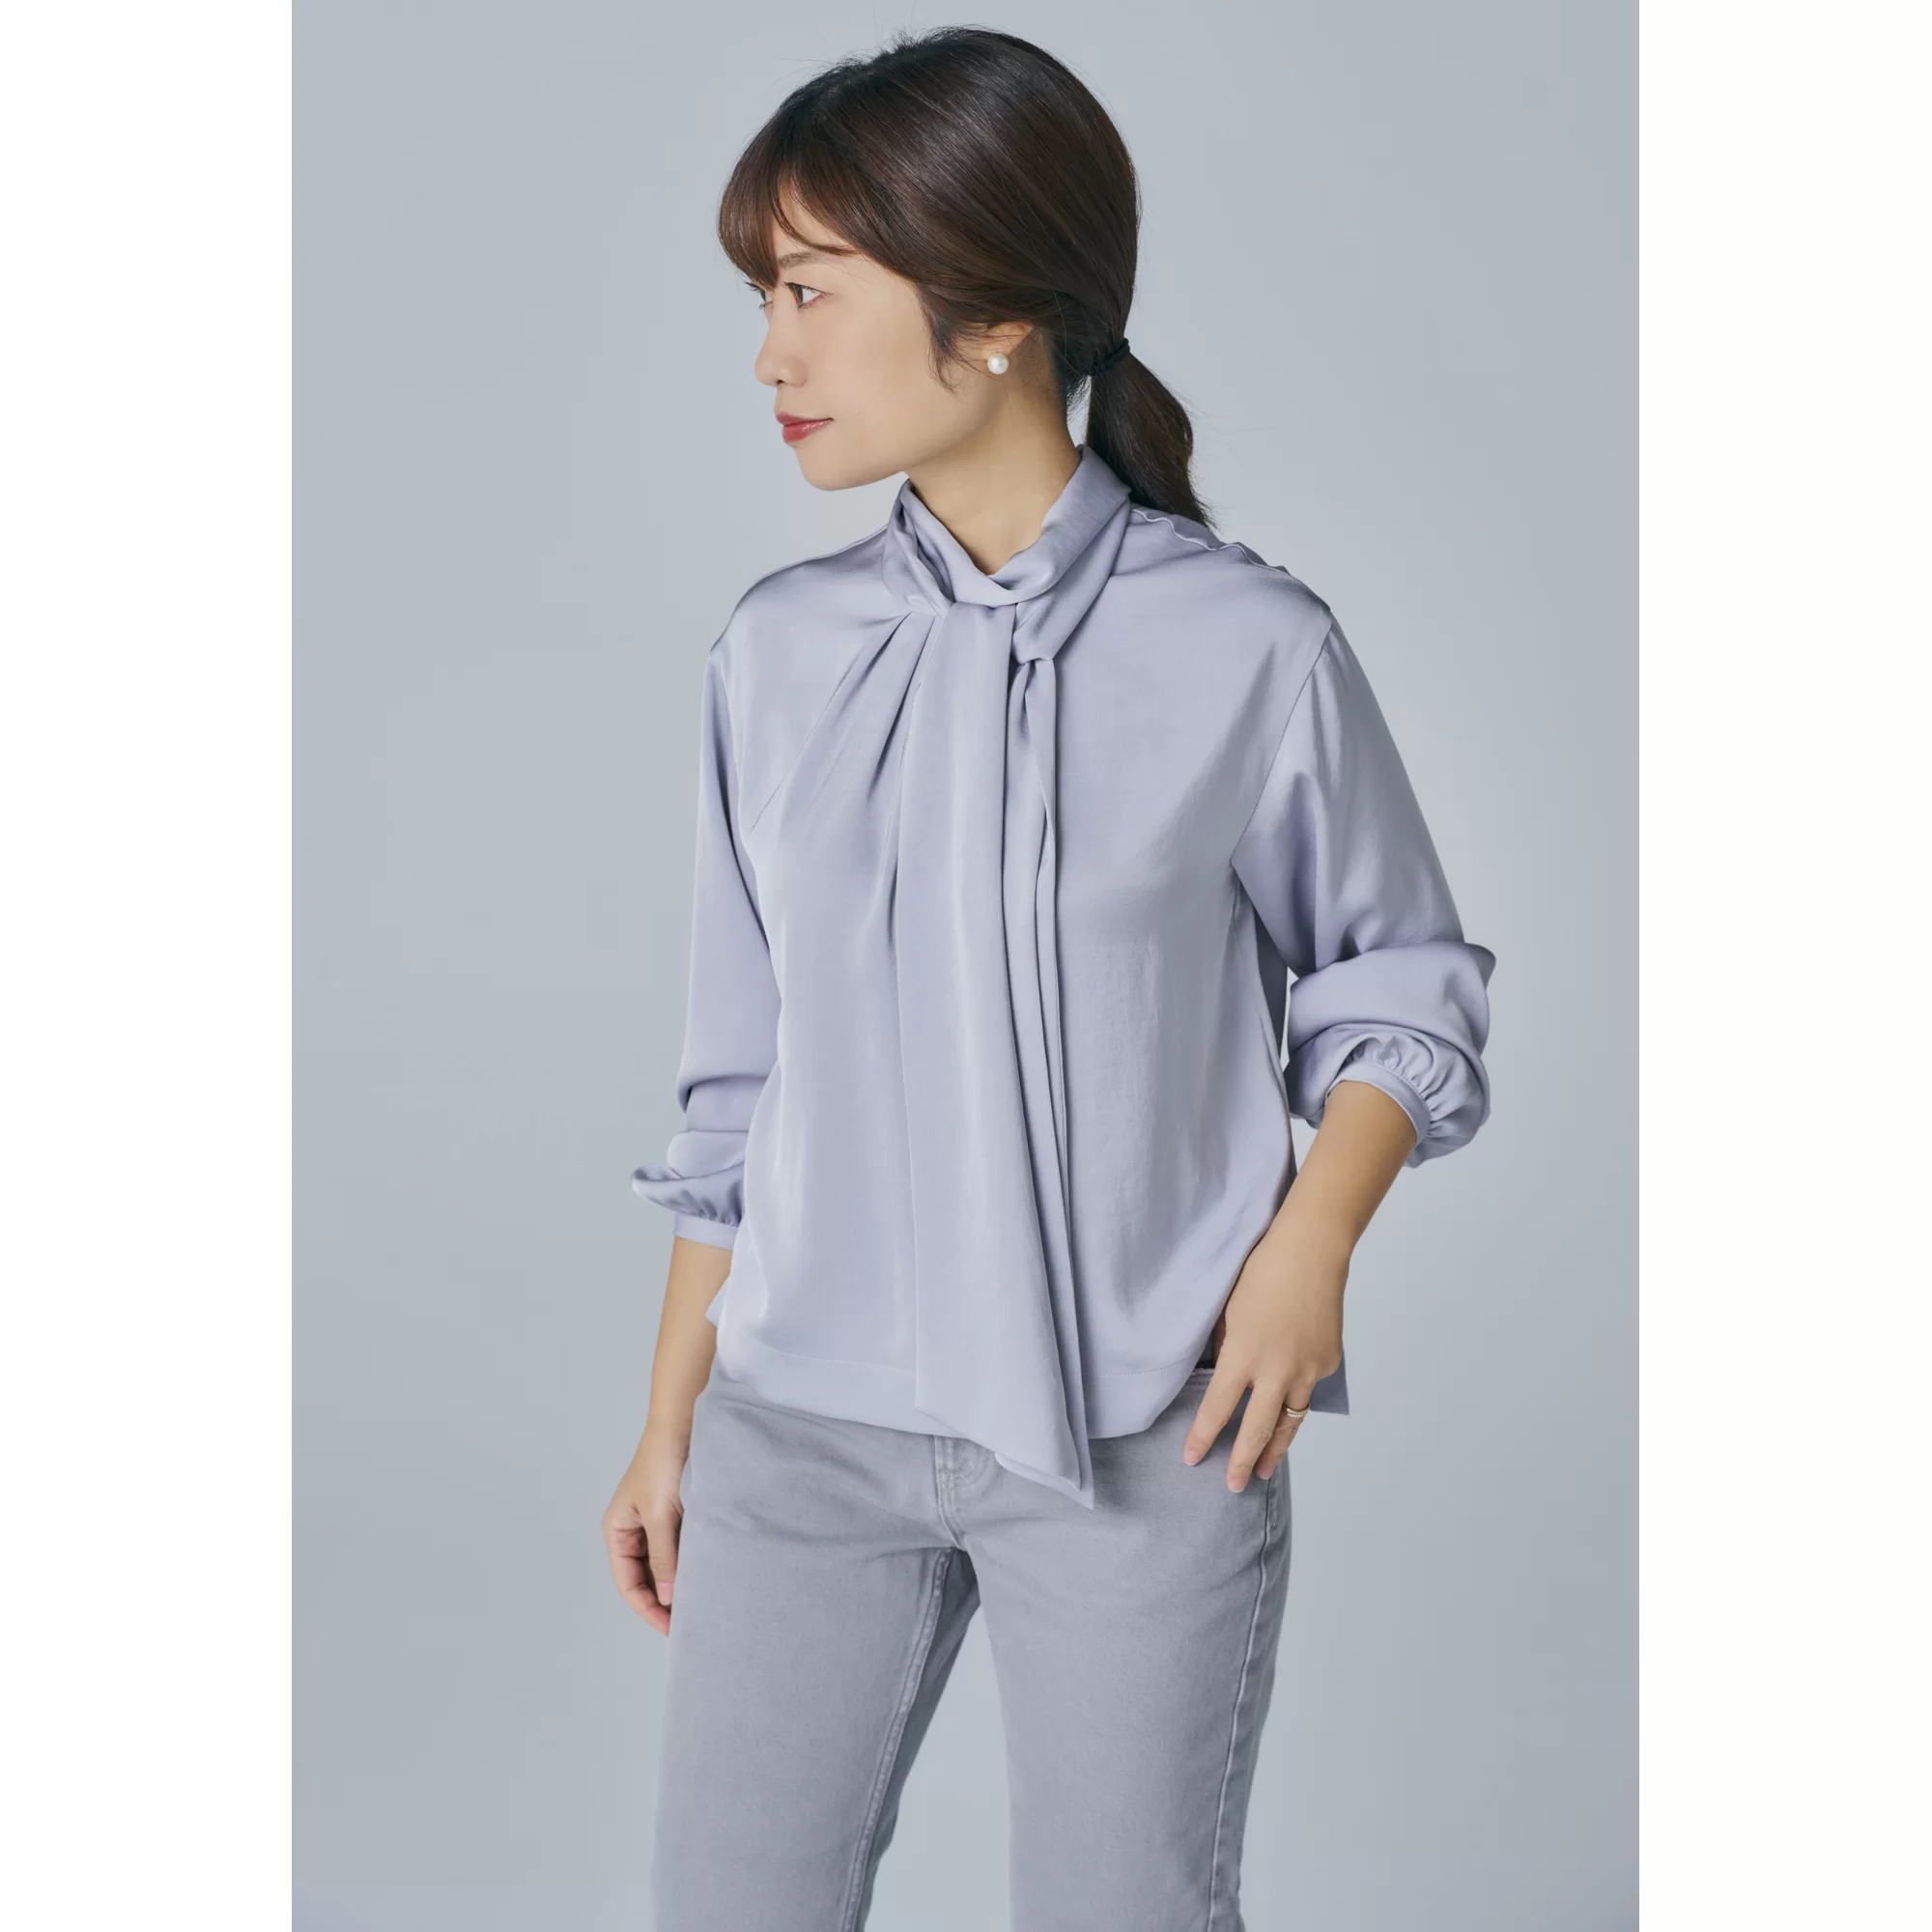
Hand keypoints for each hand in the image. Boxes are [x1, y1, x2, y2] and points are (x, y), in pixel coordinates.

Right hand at [601, 1420, 691, 1633]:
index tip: (673, 1629)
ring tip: (701, 1606)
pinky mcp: (676, 1514)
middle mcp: (633, 1530)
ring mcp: (655, 1523)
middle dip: (664, 1602)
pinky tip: (706, 1576)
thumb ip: (664, 1557)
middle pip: (645, 1579)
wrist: (684, 1420)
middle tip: (691, 1624)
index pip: (628, 1584)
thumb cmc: (664, 1462)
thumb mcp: (661, 1514)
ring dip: (678, 1584)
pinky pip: (679, 1548)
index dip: (649, 1609)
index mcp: (617, 1531)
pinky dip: (689, 1564)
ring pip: (664, 1566)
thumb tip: (669, 1600)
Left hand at [1183, 1222, 1348, 1489]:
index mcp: (1243, 1356)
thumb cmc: (1260, 1271)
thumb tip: (1226, 1370)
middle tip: (1233, 1485)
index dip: (1203, 1437)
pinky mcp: (1328, 1362)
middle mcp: (1276, 1372)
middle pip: (1257, 1430)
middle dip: (1242, 1461)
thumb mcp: (1228, 1310)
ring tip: (1263, 1470)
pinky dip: (1297, 1398)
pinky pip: (1309, 1388)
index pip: (1218, 1409)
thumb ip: (1227, 1346)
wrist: (1312, 1251)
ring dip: (1275, 1447)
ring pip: (1290, 1421)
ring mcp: (1307, 1370)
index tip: (1192, 1459)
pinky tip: (1289, 1403)